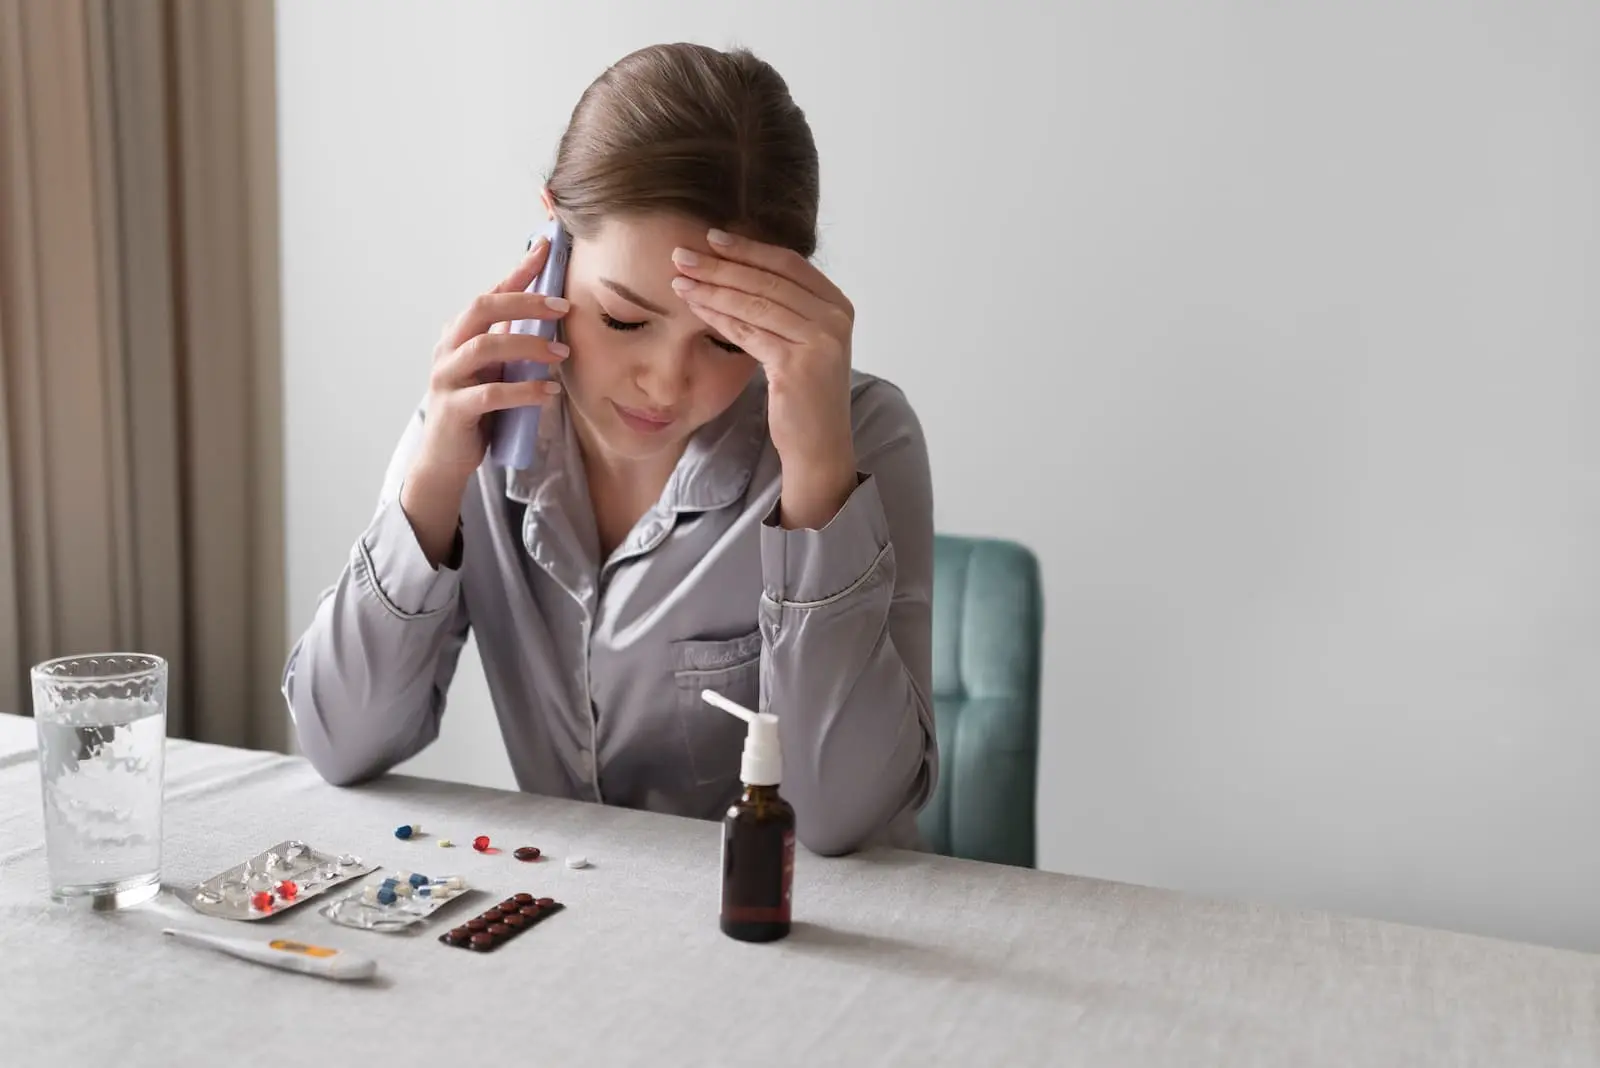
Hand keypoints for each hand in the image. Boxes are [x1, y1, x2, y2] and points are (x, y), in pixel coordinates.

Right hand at [413, 238, 570, 486]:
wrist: (446, 458)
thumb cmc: (475, 410)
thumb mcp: (495, 370)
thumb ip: (511, 343)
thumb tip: (548, 314)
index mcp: (460, 334)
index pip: (491, 293)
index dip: (518, 270)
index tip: (546, 247)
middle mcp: (448, 348)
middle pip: (482, 309)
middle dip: (524, 302)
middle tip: (563, 307)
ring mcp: (448, 378)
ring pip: (485, 347)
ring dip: (528, 346)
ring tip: (561, 354)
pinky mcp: (455, 410)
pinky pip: (491, 394)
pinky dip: (524, 391)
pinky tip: (549, 393)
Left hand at [670, 229, 857, 528]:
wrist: (818, 447)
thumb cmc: (804, 397)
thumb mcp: (801, 342)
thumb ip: (784, 308)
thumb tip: (737, 270)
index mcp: (838, 305)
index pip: (788, 264)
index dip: (748, 248)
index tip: (712, 237)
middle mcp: (835, 318)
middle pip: (769, 279)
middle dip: (721, 264)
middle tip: (682, 253)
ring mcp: (821, 340)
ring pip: (755, 303)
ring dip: (712, 288)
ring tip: (679, 279)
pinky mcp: (799, 364)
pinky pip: (748, 331)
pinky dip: (718, 316)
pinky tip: (694, 307)